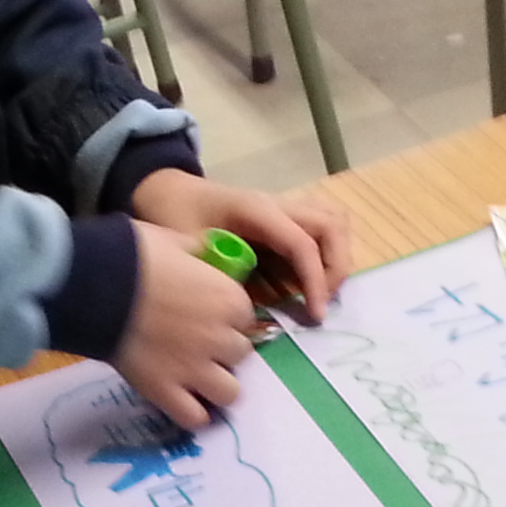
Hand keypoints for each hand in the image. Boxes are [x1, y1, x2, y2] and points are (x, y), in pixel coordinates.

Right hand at [114, 220, 260, 428]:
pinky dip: (193, 413)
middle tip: (197, 341)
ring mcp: (194, 370)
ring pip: (229, 392)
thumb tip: (203, 256)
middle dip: (222, 348)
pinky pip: (195, 417)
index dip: (227, 316)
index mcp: (229, 299)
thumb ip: (198, 254)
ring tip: (196, 376)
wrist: (95, 284)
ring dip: (216, 384)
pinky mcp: (165, 392)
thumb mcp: (176, 240)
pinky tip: (183, 401)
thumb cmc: (135, 254)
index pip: (246, 317)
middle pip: (240, 354)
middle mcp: (220, 338)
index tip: (208, 313)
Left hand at [127, 168, 355, 320]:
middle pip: (332, 225)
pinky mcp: (284, 217)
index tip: (315, 315)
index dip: (315, 281)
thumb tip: (249, 313)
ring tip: (321, 292)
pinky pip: (322, 226)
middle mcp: (278, 204)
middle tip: (320, 304)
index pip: (302, 244)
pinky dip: (327, 252)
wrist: (168, 191)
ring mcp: (285, 207)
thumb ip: (219, 276)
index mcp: (256, 210)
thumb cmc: (174, 217)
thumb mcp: (188, 249)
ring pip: (334, 220)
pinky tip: (310, 281)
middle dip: (335, 268)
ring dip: (337, 257)